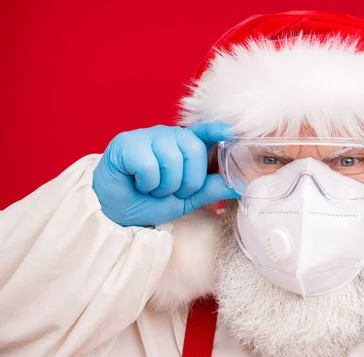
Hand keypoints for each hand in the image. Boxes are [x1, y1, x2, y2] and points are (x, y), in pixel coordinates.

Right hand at [92, 122, 238, 226]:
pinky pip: (149, 165)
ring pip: (172, 159)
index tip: (229, 132)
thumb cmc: (150, 201)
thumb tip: (241, 184)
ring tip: (152, 188)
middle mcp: (167, 135)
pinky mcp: (126, 143)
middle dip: (187, 181)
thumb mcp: (186, 200)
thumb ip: (211, 189)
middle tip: (170, 191)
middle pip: (193, 151)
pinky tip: (137, 182)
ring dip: (165, 185)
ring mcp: (146, 136)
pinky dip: (147, 183)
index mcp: (183, 145)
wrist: (116, 212)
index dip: (216, 130)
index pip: (203, 132)